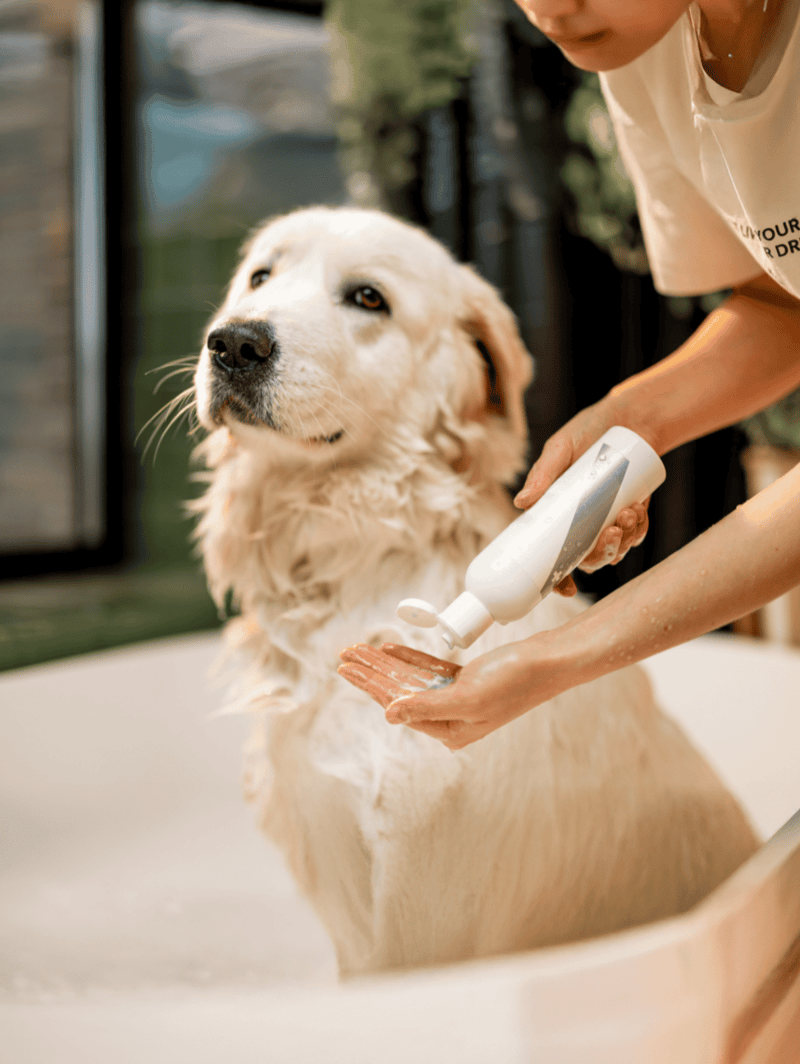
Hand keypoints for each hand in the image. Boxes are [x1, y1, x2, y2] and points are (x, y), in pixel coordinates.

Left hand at [338, 640, 562, 749]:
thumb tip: (389, 715)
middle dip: (371, 673)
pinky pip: (430, 670)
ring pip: (412, 680)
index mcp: (451, 731)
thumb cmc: (514, 681)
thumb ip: (426, 706)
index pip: (399, 706)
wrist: (550, 661)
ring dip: (386, 664)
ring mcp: (459, 698)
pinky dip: (410, 659)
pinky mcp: (467, 679)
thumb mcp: (467, 697)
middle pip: (401, 693)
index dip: (370, 685)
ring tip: (359, 650)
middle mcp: (452, 718)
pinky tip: (390, 650)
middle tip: (344, 656)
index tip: (346, 668)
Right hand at [513, 407, 651, 594]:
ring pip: (614, 550)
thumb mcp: (561, 449)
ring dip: (624, 539)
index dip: (557, 580)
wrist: (629, 418)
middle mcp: (580, 524)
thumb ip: (543, 474)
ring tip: (629, 512)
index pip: (552, 557)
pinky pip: (636, 534)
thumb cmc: (587, 431)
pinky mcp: (630, 514)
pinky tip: (638, 509)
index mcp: (556, 515)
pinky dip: (639, 528)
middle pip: (588, 560)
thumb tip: (521, 503)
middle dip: (602, 554)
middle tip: (612, 531)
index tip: (566, 589)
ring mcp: (606, 520)